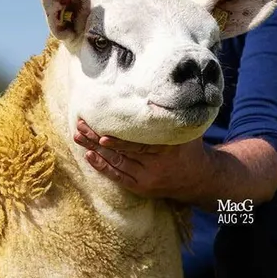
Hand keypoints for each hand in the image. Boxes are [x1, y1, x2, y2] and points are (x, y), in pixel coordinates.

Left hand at [73, 119, 210, 202]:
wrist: (198, 178)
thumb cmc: (190, 147)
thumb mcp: (188, 130)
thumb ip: (175, 115)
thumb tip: (169, 90)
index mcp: (167, 151)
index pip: (138, 147)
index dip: (119, 143)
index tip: (102, 136)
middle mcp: (154, 167)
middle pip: (121, 153)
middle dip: (98, 139)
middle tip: (80, 126)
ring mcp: (145, 179)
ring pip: (116, 164)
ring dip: (94, 150)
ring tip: (78, 136)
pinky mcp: (139, 187)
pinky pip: (117, 177)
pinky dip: (102, 166)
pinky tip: (88, 155)